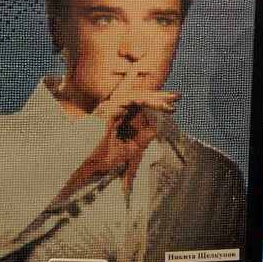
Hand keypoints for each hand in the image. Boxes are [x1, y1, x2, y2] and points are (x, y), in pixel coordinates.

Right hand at [56, 74, 179, 201]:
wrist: (84, 166)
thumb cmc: (100, 159)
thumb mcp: (128, 150)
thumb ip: (141, 139)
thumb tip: (154, 129)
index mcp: (116, 116)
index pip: (138, 104)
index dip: (155, 101)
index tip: (173, 104)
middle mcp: (113, 108)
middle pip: (139, 96)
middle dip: (159, 95)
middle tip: (178, 96)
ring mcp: (110, 107)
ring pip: (137, 96)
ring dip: (156, 98)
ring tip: (171, 102)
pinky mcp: (110, 109)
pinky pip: (132, 99)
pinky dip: (147, 100)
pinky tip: (161, 105)